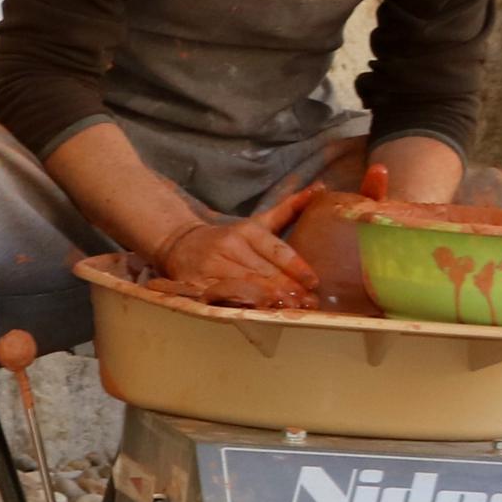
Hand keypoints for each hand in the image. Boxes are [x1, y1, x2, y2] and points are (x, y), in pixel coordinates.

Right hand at [152, 185, 316, 305]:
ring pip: (247, 286)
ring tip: (291, 309)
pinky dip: (244, 306)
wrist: (181, 244)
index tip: (314, 282)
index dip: (296, 267)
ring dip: (270, 300)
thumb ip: (288, 209)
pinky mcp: (197, 283)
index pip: (276, 250)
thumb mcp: (257, 223)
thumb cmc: (229, 238)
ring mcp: (212, 266)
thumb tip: (321, 188)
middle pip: (265, 272)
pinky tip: (260, 313)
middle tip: (309, 303)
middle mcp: (229, 247)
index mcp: (246, 231)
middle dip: (288, 289)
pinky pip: (225, 297)